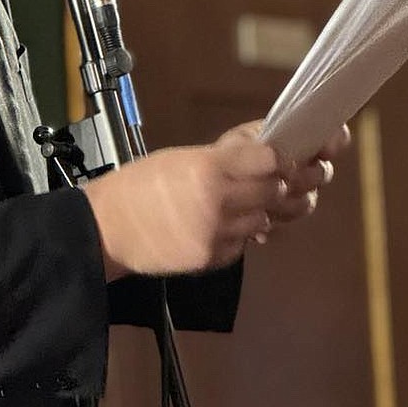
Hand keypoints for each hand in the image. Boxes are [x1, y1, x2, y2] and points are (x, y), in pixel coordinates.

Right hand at [84, 122, 347, 282]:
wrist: (106, 230)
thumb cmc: (139, 185)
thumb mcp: (180, 158)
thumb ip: (227, 156)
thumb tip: (270, 148)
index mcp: (207, 168)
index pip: (271, 160)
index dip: (286, 156)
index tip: (293, 152)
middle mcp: (217, 202)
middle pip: (277, 190)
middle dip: (288, 182)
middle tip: (301, 173)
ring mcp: (218, 234)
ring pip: (267, 219)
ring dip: (270, 208)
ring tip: (263, 198)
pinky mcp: (215, 258)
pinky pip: (246, 242)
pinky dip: (245, 231)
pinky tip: (231, 221)